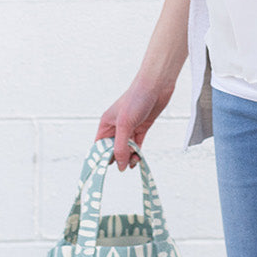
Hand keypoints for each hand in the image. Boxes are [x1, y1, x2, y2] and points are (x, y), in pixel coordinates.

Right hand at [96, 0, 188, 169]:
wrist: (157, 85)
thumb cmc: (137, 98)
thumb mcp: (125, 124)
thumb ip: (121, 146)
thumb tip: (118, 165)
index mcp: (106, 124)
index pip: (99, 146)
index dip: (100, 158)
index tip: (104, 171)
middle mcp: (116, 127)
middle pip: (112, 149)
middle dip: (117, 159)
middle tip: (123, 166)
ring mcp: (129, 128)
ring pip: (126, 149)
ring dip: (128, 157)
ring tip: (133, 161)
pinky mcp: (141, 128)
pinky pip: (136, 145)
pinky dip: (137, 153)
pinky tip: (138, 159)